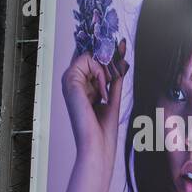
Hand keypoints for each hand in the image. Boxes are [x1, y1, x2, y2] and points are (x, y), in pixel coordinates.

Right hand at [61, 40, 127, 183]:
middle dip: (109, 58)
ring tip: (107, 91)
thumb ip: (114, 79)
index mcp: (81, 86)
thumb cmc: (104, 128)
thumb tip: (121, 61)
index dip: (106, 51)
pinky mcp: (70, 82)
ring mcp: (69, 81)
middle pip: (91, 54)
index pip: (91, 59)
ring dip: (106, 68)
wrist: (97, 145)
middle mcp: (73, 81)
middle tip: (115, 75)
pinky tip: (103, 93)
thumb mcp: (112, 97)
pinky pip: (88, 61)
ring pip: (90, 55)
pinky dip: (101, 74)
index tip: (122, 46)